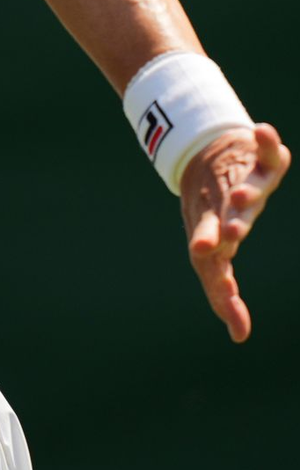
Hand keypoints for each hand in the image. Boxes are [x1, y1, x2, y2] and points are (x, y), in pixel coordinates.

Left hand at [181, 124, 289, 342]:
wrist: (202, 155)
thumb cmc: (208, 213)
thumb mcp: (212, 252)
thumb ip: (221, 293)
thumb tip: (238, 337)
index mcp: (213, 231)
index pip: (213, 250)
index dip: (212, 257)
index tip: (210, 265)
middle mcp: (226, 207)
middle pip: (227, 218)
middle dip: (226, 227)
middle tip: (226, 237)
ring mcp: (246, 182)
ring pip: (248, 187)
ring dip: (247, 193)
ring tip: (243, 197)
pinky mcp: (261, 161)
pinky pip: (268, 152)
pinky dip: (266, 142)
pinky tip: (263, 131)